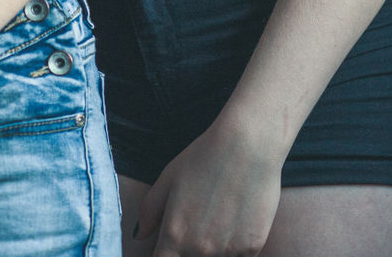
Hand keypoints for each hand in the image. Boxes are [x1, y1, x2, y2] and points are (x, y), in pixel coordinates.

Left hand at [134, 119, 282, 256]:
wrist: (248, 146)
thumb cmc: (205, 157)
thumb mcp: (169, 178)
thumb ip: (150, 210)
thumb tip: (139, 235)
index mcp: (174, 234)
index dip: (164, 255)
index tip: (169, 246)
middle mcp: (200, 249)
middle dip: (188, 249)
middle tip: (198, 219)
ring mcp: (227, 251)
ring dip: (213, 249)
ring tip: (218, 217)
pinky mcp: (253, 248)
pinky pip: (238, 256)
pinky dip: (235, 246)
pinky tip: (236, 219)